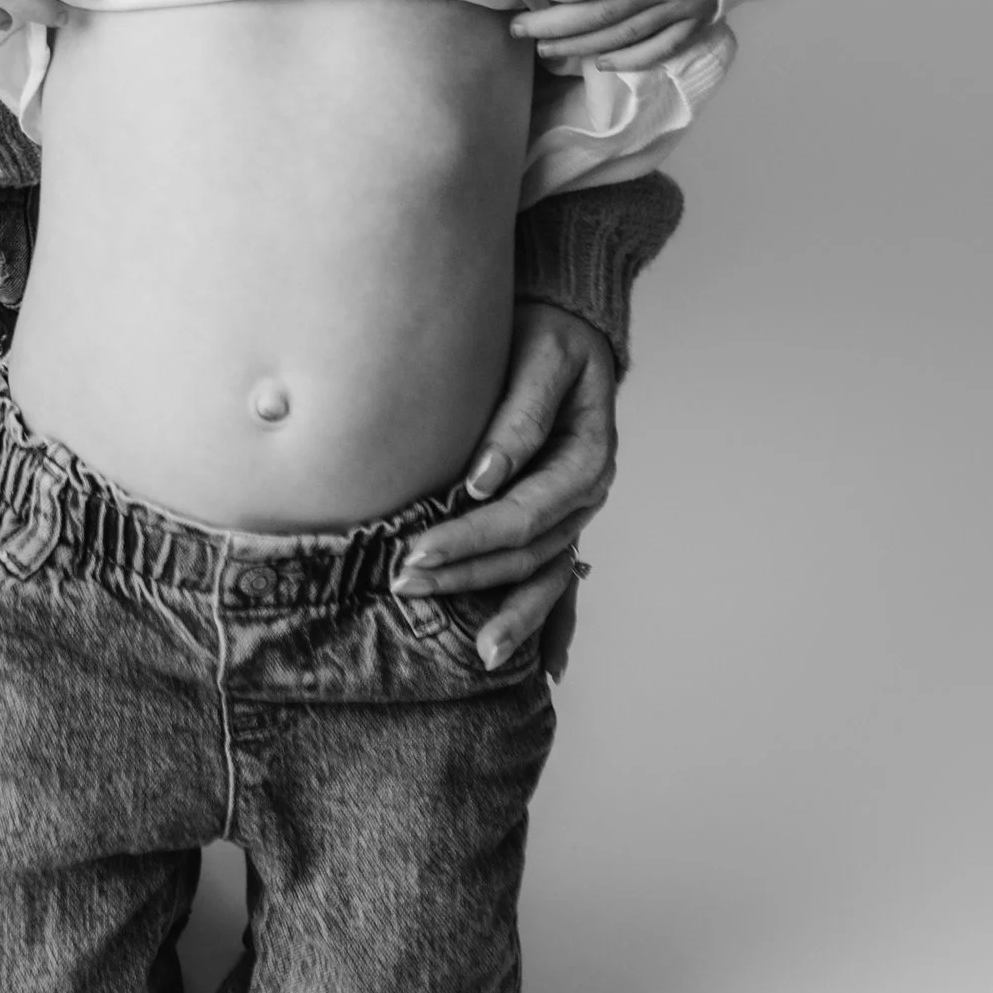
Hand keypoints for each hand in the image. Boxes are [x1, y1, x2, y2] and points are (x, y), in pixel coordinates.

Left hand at [394, 301, 617, 675]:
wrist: (570, 326)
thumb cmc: (550, 336)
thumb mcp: (540, 357)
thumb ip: (517, 417)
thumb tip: (482, 479)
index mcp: (587, 457)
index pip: (522, 511)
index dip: (471, 536)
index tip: (418, 549)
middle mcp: (587, 495)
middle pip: (527, 551)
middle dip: (468, 574)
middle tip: (406, 586)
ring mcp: (577, 513)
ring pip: (544, 574)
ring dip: (509, 611)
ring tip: (478, 655)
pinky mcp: (561, 518)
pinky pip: (562, 578)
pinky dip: (557, 621)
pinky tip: (549, 666)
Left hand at [511, 0, 720, 72]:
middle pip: (605, 15)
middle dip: (556, 26)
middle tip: (520, 29)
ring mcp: (685, 7)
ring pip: (626, 37)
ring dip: (581, 47)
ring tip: (545, 48)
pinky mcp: (698, 23)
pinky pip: (659, 50)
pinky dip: (628, 61)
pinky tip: (599, 62)